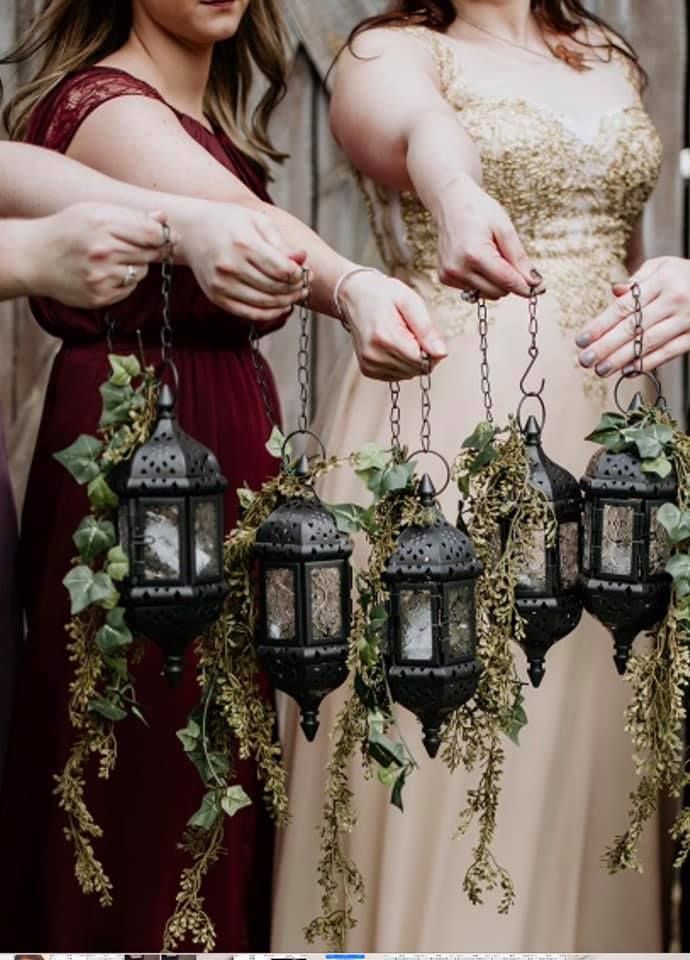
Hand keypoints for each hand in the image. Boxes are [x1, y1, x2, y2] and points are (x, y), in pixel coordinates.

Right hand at [13, 202, 172, 306]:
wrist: (33, 257)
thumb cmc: (67, 230)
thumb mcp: (94, 211)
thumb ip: (130, 215)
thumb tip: (164, 218)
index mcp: (102, 224)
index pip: (152, 233)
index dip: (165, 235)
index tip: (168, 236)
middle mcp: (102, 251)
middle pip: (150, 253)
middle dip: (150, 250)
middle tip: (136, 246)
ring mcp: (100, 276)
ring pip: (141, 273)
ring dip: (135, 266)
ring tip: (112, 259)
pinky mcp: (99, 297)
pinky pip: (128, 289)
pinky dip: (123, 282)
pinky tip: (104, 273)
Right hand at [175, 202, 306, 323]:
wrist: (190, 231)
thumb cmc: (229, 222)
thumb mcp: (257, 222)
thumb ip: (281, 243)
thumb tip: (303, 260)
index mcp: (243, 244)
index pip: (282, 270)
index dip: (299, 275)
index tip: (305, 272)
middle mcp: (230, 266)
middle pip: (275, 288)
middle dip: (295, 289)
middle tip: (305, 286)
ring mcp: (221, 284)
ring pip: (265, 303)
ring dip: (286, 302)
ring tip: (296, 295)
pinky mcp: (216, 297)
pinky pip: (249, 313)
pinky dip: (270, 314)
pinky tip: (281, 307)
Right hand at [337, 270, 447, 380]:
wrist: (354, 296)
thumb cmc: (382, 295)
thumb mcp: (410, 302)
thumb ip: (426, 329)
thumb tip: (441, 353)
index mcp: (384, 337)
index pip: (421, 361)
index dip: (431, 350)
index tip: (425, 334)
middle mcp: (374, 355)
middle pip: (416, 369)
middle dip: (423, 354)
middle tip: (413, 332)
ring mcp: (369, 365)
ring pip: (408, 374)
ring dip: (412, 359)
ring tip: (402, 337)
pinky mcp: (368, 370)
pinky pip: (397, 375)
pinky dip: (402, 363)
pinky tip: (395, 346)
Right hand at [433, 174, 543, 299]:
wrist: (450, 203)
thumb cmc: (478, 211)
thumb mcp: (504, 229)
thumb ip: (519, 258)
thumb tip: (535, 283)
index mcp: (474, 254)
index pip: (507, 281)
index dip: (526, 286)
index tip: (540, 289)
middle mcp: (458, 269)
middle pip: (498, 292)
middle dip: (509, 281)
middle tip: (510, 260)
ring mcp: (449, 275)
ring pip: (486, 294)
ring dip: (495, 282)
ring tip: (491, 257)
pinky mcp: (445, 278)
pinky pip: (473, 290)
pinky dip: (481, 280)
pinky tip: (478, 261)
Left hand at [576, 257, 689, 375]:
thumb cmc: (686, 275)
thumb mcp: (664, 266)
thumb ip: (638, 281)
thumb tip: (614, 292)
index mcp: (663, 279)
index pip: (624, 306)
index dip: (600, 325)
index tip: (581, 339)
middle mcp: (675, 299)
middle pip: (633, 327)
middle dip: (605, 346)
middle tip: (585, 360)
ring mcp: (687, 319)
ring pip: (648, 343)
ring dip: (621, 359)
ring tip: (601, 369)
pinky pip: (669, 352)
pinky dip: (648, 362)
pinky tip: (629, 370)